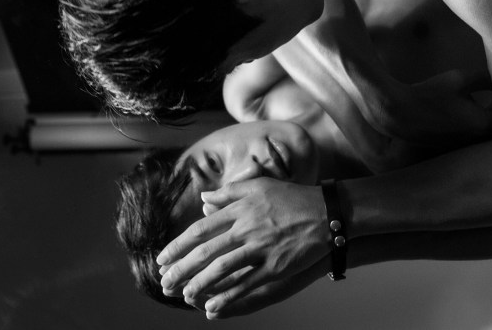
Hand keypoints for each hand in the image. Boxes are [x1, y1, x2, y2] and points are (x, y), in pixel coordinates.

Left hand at [157, 179, 328, 312]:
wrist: (328, 212)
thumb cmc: (293, 198)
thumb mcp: (260, 186)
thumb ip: (230, 193)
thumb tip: (205, 200)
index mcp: (241, 208)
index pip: (201, 229)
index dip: (179, 245)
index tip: (162, 257)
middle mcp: (247, 227)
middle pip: (207, 250)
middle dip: (182, 268)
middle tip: (164, 282)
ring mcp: (262, 247)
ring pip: (223, 268)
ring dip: (200, 283)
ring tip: (184, 295)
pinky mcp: (277, 265)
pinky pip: (247, 283)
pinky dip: (228, 296)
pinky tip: (212, 306)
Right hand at [394, 69, 491, 145]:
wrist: (398, 113)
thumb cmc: (431, 94)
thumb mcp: (460, 79)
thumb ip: (485, 77)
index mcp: (483, 125)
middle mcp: (476, 141)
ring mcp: (464, 147)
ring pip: (487, 138)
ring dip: (490, 123)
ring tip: (490, 104)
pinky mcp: (452, 147)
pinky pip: (473, 139)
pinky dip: (476, 128)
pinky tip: (468, 111)